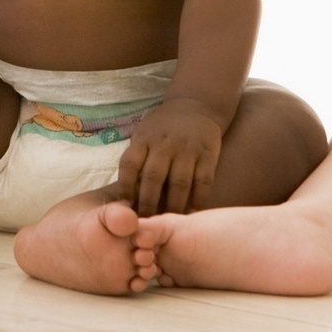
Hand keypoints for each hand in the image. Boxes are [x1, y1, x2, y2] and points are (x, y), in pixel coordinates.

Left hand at [117, 98, 223, 215]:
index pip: (129, 164)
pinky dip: (198, 200)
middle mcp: (165, 144)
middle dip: (147, 205)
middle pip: (153, 178)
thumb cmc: (163, 127)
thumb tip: (123, 194)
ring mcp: (188, 149)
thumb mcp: (143, 133)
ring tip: (169, 225)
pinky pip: (203, 182)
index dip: (124, 188)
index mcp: (144, 139)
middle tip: (146, 226)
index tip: (125, 209)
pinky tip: (192, 214)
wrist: (197, 105)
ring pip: (179, 184)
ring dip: (173, 208)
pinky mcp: (208, 155)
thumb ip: (135, 158)